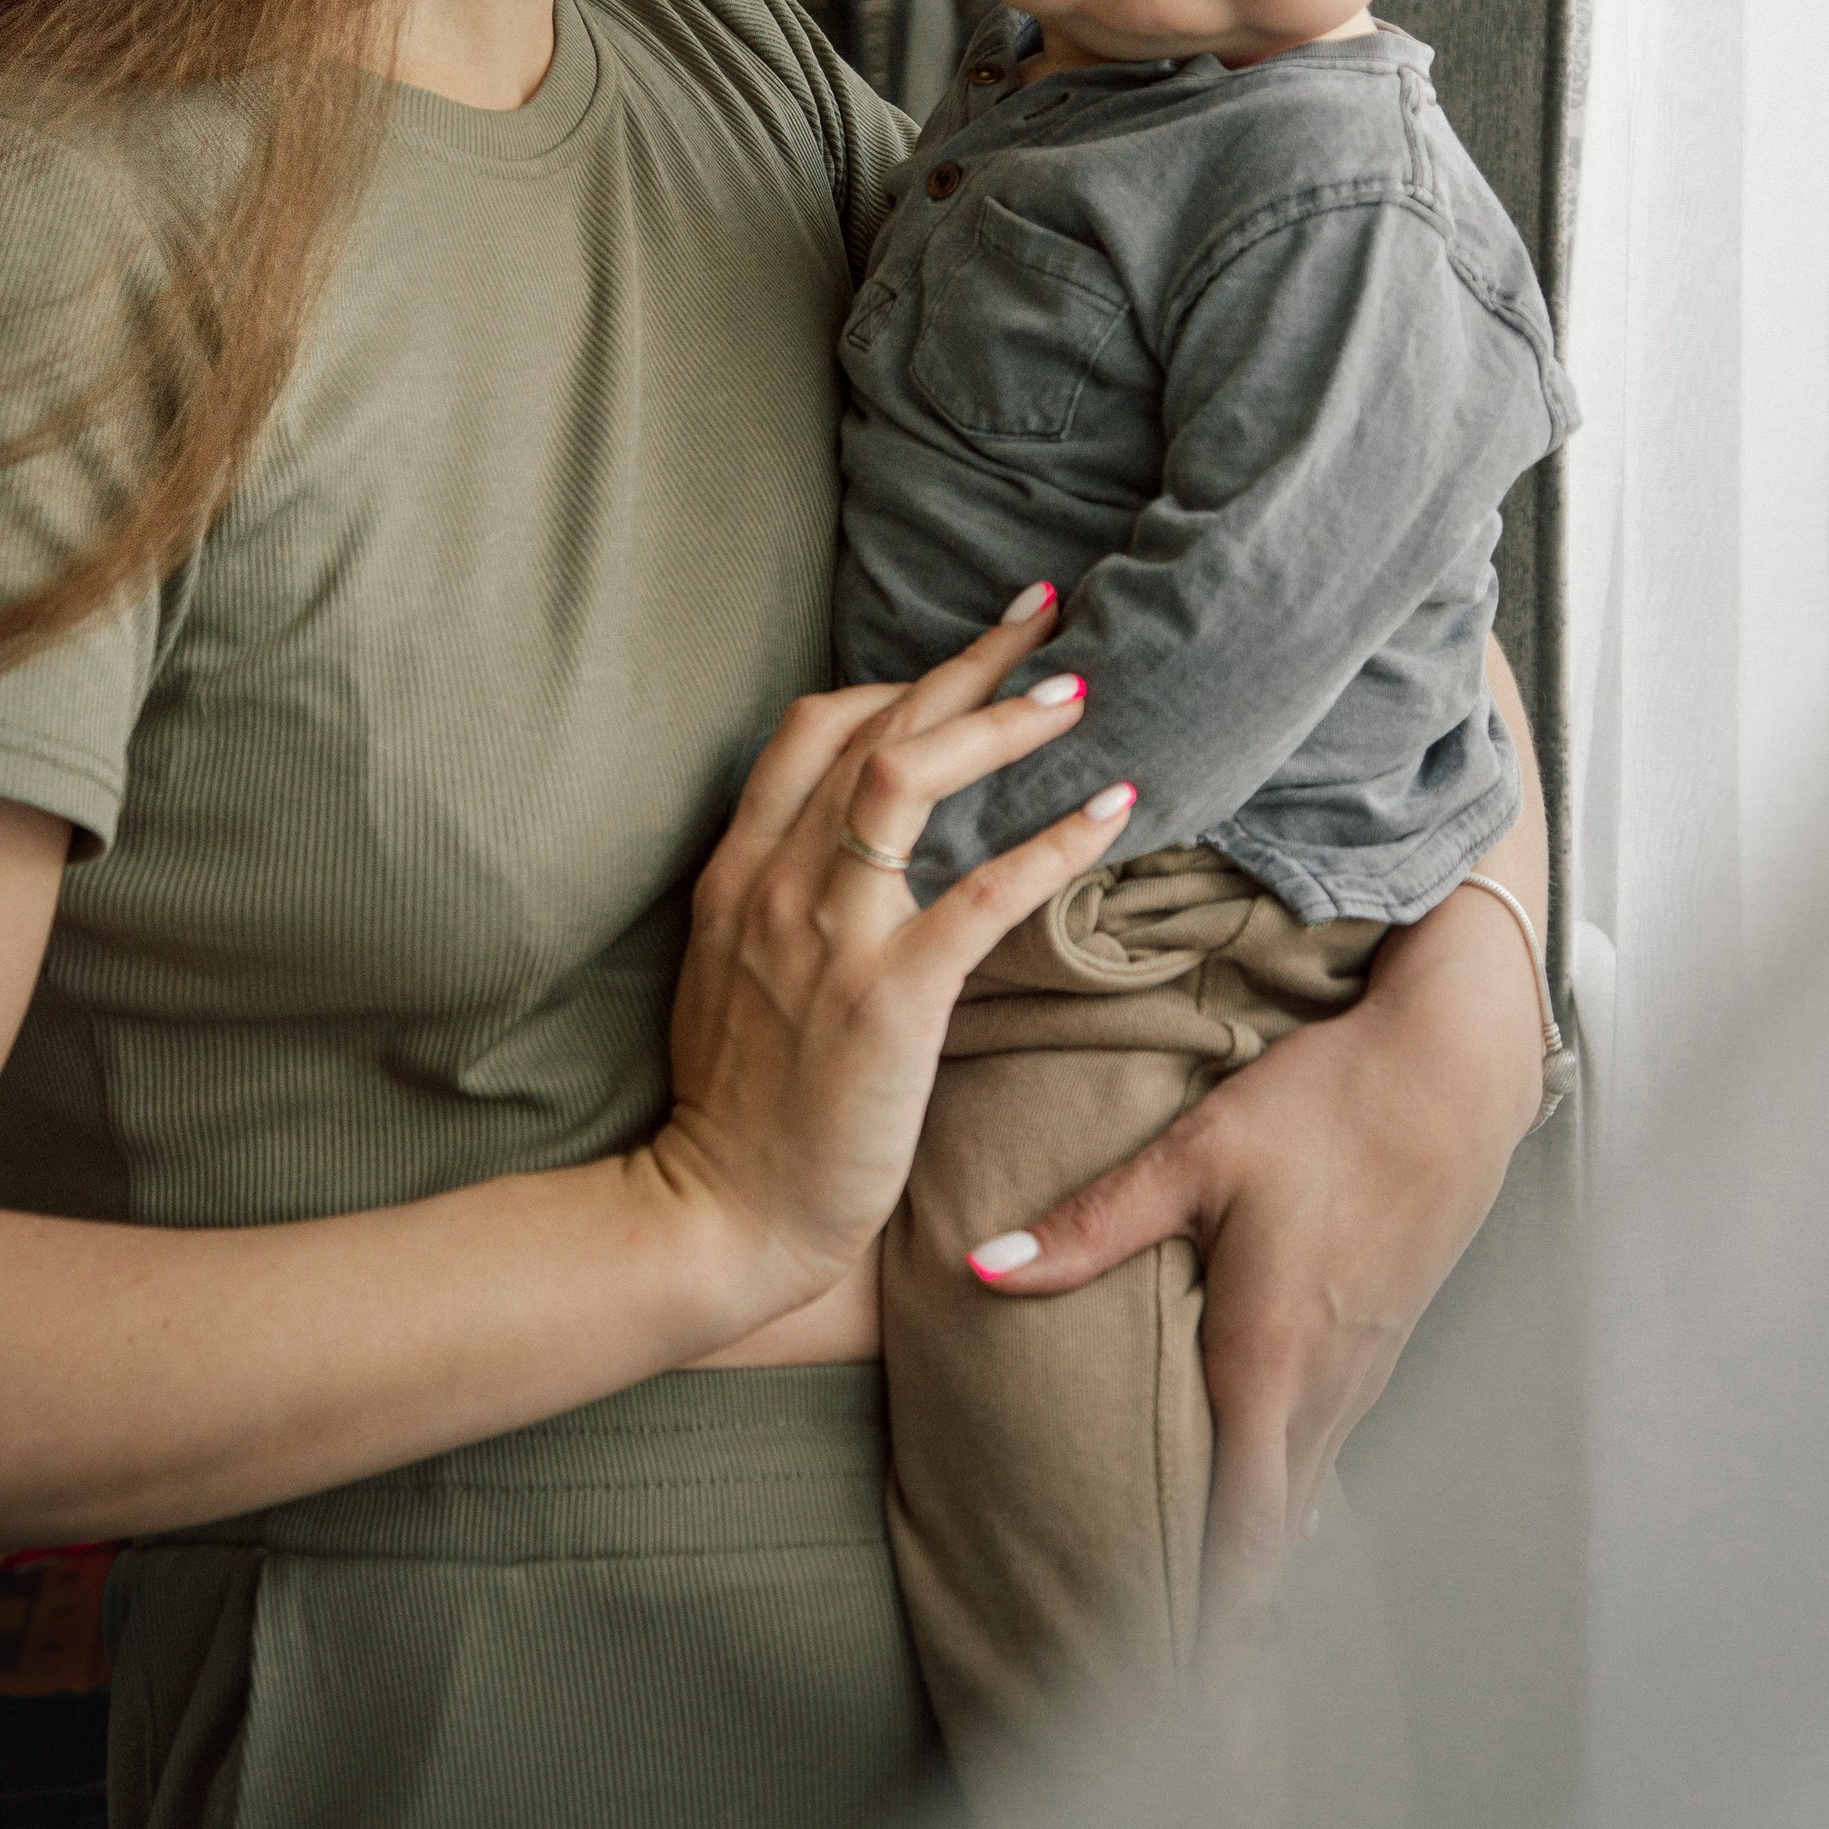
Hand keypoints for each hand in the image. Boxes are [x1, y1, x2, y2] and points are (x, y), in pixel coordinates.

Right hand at [652, 594, 1138, 1336]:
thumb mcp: (730, 974)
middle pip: (870, 724)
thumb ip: (777, 900)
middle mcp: (775, 882)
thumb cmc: (741, 1106)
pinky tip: (1110, 807)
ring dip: (1001, 720)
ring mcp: (827, 934)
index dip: (895, 676)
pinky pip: (982, 892)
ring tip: (1077, 693)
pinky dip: (1053, 840)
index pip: (810, 728)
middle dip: (965, 659)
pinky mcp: (888, 998)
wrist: (718, 1213)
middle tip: (1043, 615)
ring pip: (910, 776)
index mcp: (737, 871)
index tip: (964, 653)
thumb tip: (851, 853)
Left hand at [969, 876, 1547, 1640]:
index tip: (1172, 1701)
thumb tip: (983, 1266)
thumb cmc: (1325, 1101)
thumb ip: (1091, 1223)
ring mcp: (1368, 1357)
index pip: (1239, 1523)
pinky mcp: (1386, 1327)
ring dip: (1269, 1555)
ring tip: (1223, 1626)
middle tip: (1189, 1701)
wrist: (1457, 1063)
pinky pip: (1335, 1436)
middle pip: (1279, 1529)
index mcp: (1269, 1355)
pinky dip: (1300, 1489)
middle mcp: (1325, 1378)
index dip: (1207, 1616)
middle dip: (1233, 1616)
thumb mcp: (1196, 1154)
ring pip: (1311, 1484)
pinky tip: (1278, 1497)